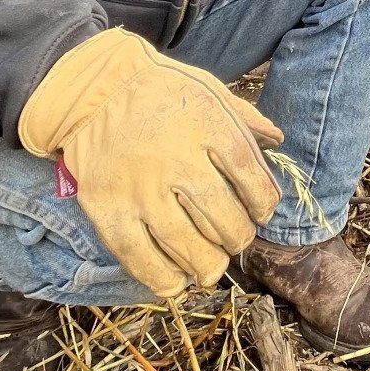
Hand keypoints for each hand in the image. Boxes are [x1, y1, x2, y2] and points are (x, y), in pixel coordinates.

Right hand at [19, 28, 283, 297]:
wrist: (93, 92)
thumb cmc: (159, 91)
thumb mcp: (209, 90)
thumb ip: (244, 118)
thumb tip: (277, 142)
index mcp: (205, 124)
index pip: (250, 175)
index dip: (264, 202)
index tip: (262, 211)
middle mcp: (173, 159)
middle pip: (221, 217)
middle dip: (238, 237)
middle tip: (237, 238)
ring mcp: (138, 188)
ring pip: (185, 245)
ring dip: (208, 263)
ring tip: (213, 262)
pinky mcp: (107, 210)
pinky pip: (139, 258)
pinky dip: (163, 279)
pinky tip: (177, 280)